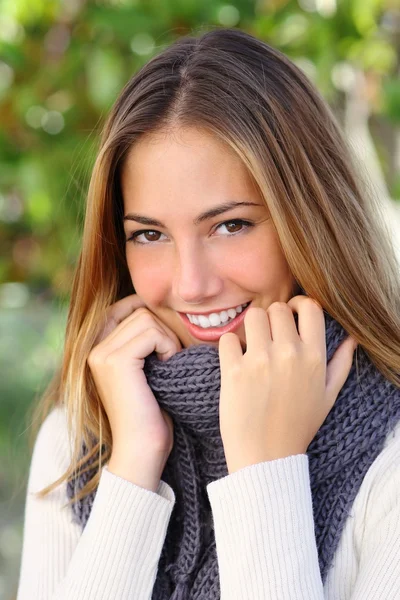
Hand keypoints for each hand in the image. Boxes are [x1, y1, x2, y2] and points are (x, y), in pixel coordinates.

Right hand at [88, 294, 181, 490]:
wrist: (141, 449)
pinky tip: (168, 367)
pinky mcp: (116, 361)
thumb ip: (140, 340)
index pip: (121, 307)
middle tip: (169, 358)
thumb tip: (156, 309)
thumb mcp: (143, 369)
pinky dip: (168, 347)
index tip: (164, 335)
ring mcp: (101, 354)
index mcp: (96, 349)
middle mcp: (93, 348)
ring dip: (167, 339)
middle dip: (162, 330)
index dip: (146, 311)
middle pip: (138, 311)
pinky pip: (152, 333)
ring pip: (146, 319)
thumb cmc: (150, 412)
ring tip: (167, 365)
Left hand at [218, 296, 356, 473]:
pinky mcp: (234, 371)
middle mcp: (289, 354)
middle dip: (271, 319)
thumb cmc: (297, 427)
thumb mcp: (327, 397)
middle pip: (277, 309)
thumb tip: (351, 339)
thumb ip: (340, 365)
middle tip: (266, 337)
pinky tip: (235, 362)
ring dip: (250, 328)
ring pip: (252, 316)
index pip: (310, 307)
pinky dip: (229, 346)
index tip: (290, 314)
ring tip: (250, 346)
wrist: (266, 457)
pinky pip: (228, 338)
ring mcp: (261, 361)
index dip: (298, 304)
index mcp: (315, 357)